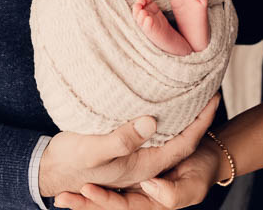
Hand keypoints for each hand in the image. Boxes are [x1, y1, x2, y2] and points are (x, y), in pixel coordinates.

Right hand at [41, 95, 219, 197]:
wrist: (49, 171)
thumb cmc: (70, 162)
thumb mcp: (94, 150)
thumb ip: (123, 138)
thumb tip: (152, 121)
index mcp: (142, 166)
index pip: (182, 144)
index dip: (200, 122)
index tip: (214, 98)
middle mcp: (143, 164)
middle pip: (180, 142)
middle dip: (197, 119)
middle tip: (209, 92)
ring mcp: (134, 158)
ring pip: (166, 138)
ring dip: (181, 119)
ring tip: (191, 95)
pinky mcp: (124, 150)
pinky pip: (152, 136)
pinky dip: (163, 121)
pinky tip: (161, 106)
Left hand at [56, 142, 219, 209]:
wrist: (207, 155)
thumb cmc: (202, 172)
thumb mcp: (193, 186)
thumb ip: (172, 193)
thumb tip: (147, 187)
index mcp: (152, 203)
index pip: (123, 206)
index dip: (104, 200)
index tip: (85, 190)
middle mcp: (140, 196)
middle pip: (108, 204)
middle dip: (83, 204)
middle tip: (60, 199)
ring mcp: (136, 185)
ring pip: (106, 193)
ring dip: (83, 196)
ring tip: (59, 195)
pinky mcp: (135, 171)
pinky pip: (112, 180)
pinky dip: (94, 182)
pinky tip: (75, 180)